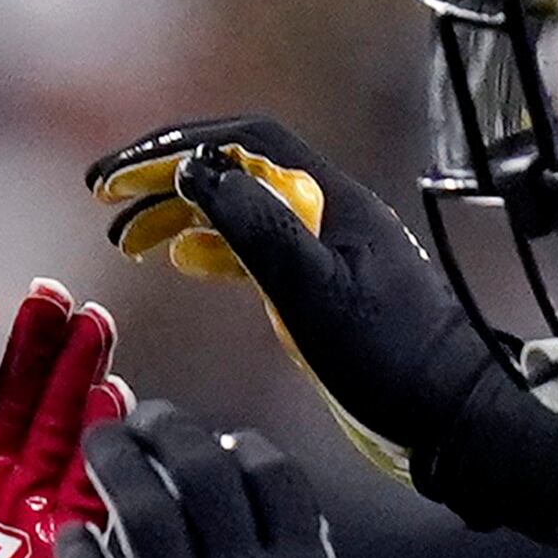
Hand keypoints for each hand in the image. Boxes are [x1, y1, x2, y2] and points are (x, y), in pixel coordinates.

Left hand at [0, 282, 120, 557]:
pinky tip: (116, 403)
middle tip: (51, 293)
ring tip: (94, 325)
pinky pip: (89, 491)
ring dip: (77, 379)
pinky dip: (102, 449)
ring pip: (56, 429)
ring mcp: (23, 515)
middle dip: (32, 345)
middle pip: (10, 396)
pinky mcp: (62, 553)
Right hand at [88, 114, 557, 535]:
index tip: (117, 176)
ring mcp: (327, 249)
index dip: (173, 148)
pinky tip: (182, 260)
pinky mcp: (326, 286)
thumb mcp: (314, 295)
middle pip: (236, 169)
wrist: (453, 415)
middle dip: (166, 177)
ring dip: (181, 214)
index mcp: (329, 200)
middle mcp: (327, 213)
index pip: (240, 142)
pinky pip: (258, 247)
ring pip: (241, 209)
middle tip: (104, 200)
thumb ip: (256, 229)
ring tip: (127, 237)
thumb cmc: (392, 360)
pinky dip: (212, 247)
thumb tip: (197, 170)